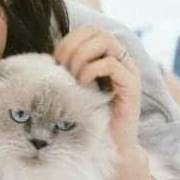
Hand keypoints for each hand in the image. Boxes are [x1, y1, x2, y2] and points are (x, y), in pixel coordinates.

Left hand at [53, 24, 142, 157]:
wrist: (110, 148)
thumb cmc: (89, 119)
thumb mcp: (75, 89)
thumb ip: (68, 71)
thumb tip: (47, 59)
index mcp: (108, 58)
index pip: (89, 30)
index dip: (69, 40)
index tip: (56, 61)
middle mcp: (121, 60)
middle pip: (98, 31)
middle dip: (73, 46)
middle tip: (63, 69)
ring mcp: (128, 71)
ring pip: (106, 41)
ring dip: (82, 55)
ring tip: (73, 76)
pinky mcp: (132, 86)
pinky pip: (112, 64)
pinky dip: (92, 70)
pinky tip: (83, 84)